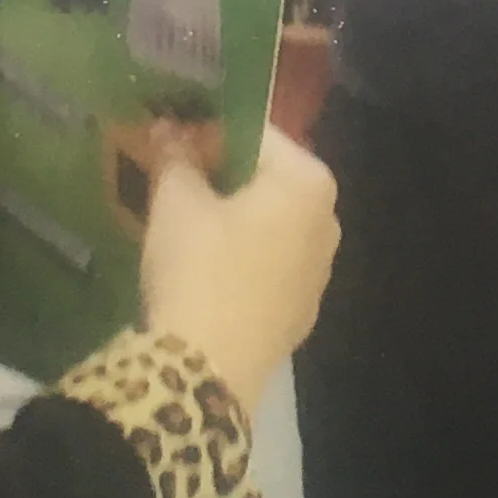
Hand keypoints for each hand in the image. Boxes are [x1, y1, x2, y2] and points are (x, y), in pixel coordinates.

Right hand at [135, 126, 341, 419]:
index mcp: (309, 183)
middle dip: (223, 175)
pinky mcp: (302, 312)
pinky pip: (269, 267)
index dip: (208, 131)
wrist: (207, 370)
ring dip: (233, 217)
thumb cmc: (199, 268)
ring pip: (270, 225)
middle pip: (268, 180)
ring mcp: (320, 272)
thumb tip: (169, 127)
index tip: (170, 141)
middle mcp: (329, 221)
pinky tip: (204, 269)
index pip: (256, 133)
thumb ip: (175, 155)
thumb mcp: (176, 202)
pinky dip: (242, 258)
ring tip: (185, 223)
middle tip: (173, 179)